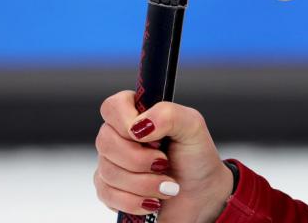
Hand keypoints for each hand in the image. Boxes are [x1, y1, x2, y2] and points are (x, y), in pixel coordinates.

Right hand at [94, 90, 233, 222]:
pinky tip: (153, 200)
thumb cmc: (196, 158)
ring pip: (108, 171)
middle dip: (139, 159)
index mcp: (136, 113)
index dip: (126, 122)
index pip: (112, 107)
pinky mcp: (111, 190)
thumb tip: (139, 125)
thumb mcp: (192, 127)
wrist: (202, 195)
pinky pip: (108, 195)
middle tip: (164, 163)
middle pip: (105, 141)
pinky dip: (135, 201)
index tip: (151, 137)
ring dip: (144, 183)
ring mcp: (112, 163)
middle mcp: (120, 136)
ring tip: (166, 184)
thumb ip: (168, 114)